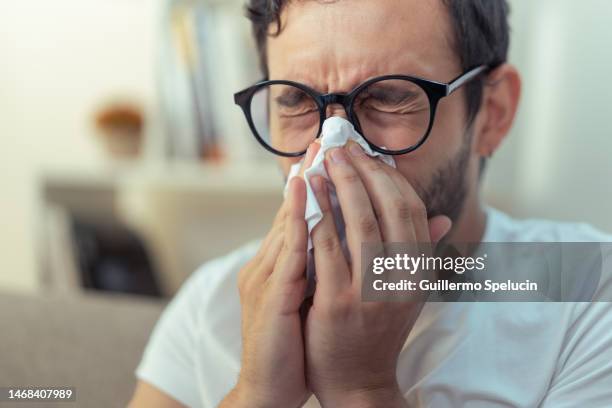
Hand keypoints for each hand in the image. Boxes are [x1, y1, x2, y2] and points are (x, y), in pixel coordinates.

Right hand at [220, 145, 318, 407]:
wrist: (269, 387)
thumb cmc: (296, 342)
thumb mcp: (311, 299)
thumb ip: (324, 266)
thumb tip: (345, 239)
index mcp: (281, 266)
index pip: (299, 217)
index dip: (316, 186)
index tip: (334, 157)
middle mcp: (269, 266)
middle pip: (290, 211)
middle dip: (310, 175)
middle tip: (325, 142)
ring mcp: (265, 279)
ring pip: (286, 224)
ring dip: (300, 188)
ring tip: (315, 156)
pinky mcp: (268, 297)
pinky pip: (286, 253)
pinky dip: (294, 222)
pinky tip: (306, 198)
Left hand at [304, 142, 450, 406]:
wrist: (357, 381)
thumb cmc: (378, 330)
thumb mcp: (407, 293)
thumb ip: (419, 253)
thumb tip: (440, 219)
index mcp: (420, 271)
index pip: (411, 209)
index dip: (389, 177)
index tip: (367, 155)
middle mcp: (403, 278)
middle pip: (387, 208)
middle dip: (363, 172)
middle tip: (341, 148)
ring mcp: (372, 291)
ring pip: (359, 222)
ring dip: (340, 185)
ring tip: (323, 161)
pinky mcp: (339, 303)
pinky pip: (328, 248)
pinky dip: (317, 216)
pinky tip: (306, 196)